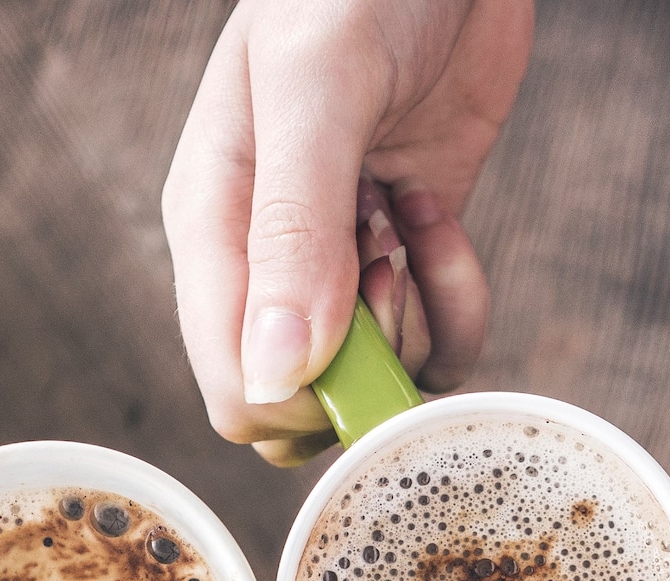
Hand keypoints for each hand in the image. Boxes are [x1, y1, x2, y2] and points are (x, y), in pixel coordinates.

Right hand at [163, 0, 532, 464]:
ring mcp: (336, 267)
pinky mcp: (403, 256)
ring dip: (417, 321)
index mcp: (213, 231)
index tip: (357, 319)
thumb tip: (274, 376)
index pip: (236, 388)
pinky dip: (455, 298)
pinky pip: (432, 341)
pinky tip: (438, 213)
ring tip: (411, 218)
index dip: (307, 397)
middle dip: (368, 366)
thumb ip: (292, 231)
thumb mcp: (319, 86)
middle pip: (305, 405)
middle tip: (387, 264)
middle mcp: (265, 266)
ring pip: (374, 384)